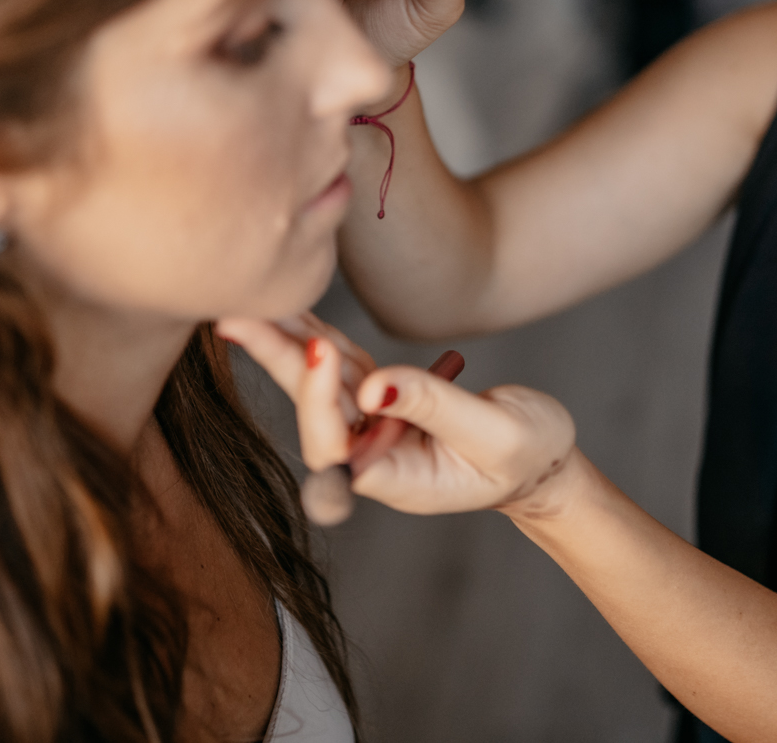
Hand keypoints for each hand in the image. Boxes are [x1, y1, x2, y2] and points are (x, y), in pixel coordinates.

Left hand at [214, 316, 576, 516]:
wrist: (542, 461)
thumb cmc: (528, 455)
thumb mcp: (495, 433)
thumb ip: (435, 405)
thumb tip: (376, 387)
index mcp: (394, 476)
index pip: (335, 444)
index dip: (319, 400)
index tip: (323, 352)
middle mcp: (373, 453)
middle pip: (313, 406)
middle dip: (276, 359)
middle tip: (234, 317)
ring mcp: (374, 422)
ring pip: (321, 378)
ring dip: (287, 339)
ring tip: (248, 300)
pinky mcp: (383, 395)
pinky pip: (342, 362)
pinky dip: (319, 332)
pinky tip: (290, 305)